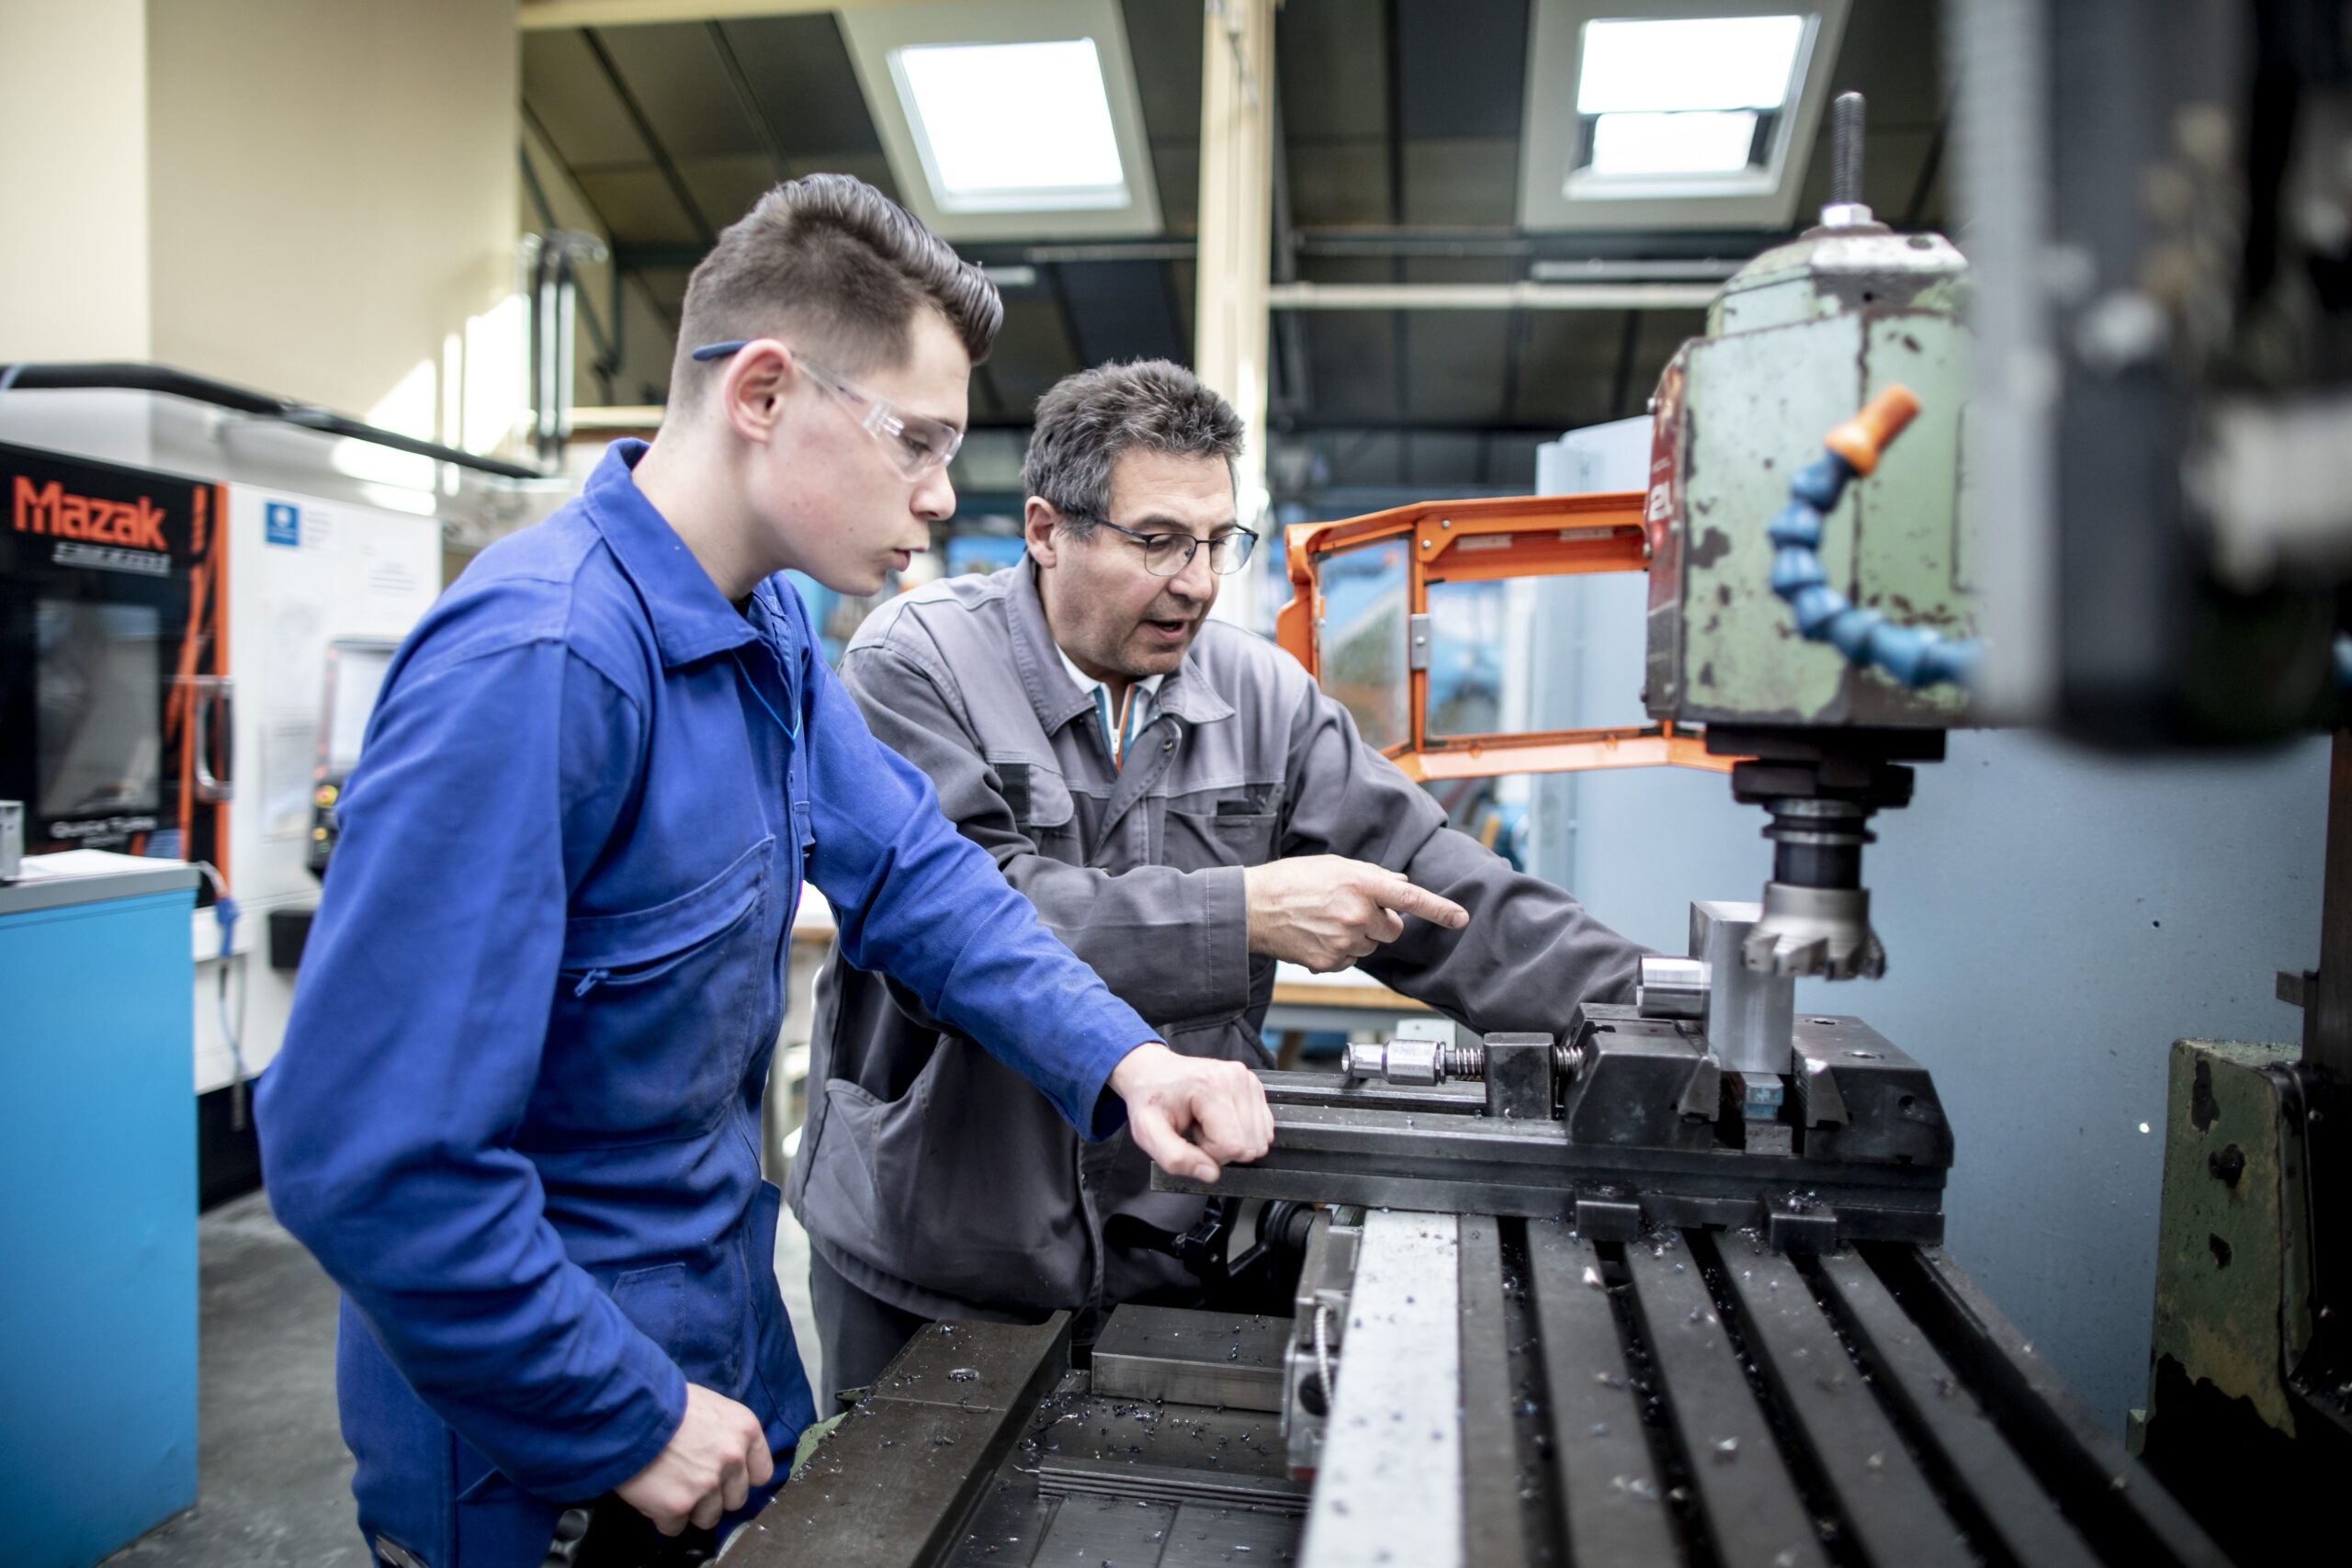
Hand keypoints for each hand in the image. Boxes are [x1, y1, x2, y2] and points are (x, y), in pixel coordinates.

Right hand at [616, 1382, 774, 1534]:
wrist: (627, 1409)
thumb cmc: (663, 1401)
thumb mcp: (709, 1406)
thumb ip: (725, 1435)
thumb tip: (725, 1458)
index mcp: (745, 1430)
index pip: (762, 1473)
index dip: (740, 1479)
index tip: (726, 1480)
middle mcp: (732, 1459)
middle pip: (735, 1500)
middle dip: (714, 1496)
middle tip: (689, 1481)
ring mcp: (707, 1484)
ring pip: (708, 1518)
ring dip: (688, 1508)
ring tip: (668, 1486)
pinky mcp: (678, 1505)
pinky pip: (675, 1527)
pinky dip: (662, 1517)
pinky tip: (652, 1495)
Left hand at [1110, 1041, 1273, 1183]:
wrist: (1153, 1072)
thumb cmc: (1150, 1098)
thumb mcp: (1148, 1132)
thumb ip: (1175, 1158)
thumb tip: (1210, 1173)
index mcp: (1210, 1086)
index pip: (1233, 1146)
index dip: (1210, 1155)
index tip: (1191, 1140)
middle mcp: (1236, 1078)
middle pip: (1250, 1145)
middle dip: (1222, 1150)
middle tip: (1198, 1131)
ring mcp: (1248, 1080)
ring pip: (1260, 1139)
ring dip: (1232, 1141)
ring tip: (1206, 1124)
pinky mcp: (1254, 1085)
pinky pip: (1263, 1129)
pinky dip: (1241, 1132)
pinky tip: (1219, 1119)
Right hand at [1242, 855, 1468, 971]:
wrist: (1252, 908)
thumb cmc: (1290, 881)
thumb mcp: (1334, 865)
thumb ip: (1372, 875)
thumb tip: (1401, 886)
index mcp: (1360, 884)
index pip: (1410, 899)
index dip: (1440, 909)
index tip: (1461, 918)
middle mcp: (1356, 914)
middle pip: (1393, 928)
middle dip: (1381, 921)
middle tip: (1351, 910)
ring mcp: (1344, 941)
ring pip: (1372, 945)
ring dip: (1359, 936)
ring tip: (1327, 921)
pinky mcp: (1331, 962)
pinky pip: (1352, 960)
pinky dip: (1341, 951)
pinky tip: (1318, 936)